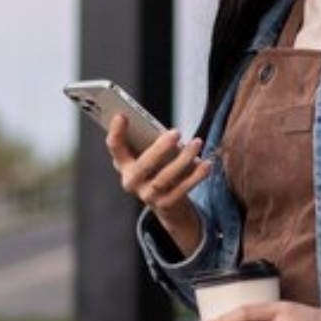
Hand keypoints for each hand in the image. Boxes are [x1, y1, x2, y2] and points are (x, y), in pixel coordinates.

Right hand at [105, 117, 210, 252]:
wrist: (169, 204)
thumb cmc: (159, 169)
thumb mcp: (151, 154)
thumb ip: (153, 142)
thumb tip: (170, 134)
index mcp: (123, 164)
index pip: (114, 147)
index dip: (115, 132)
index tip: (122, 115)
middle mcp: (131, 181)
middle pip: (143, 166)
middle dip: (159, 148)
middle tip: (176, 133)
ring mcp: (147, 196)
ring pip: (165, 178)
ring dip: (183, 159)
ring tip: (197, 143)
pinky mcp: (166, 205)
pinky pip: (182, 189)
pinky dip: (196, 176)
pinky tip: (206, 164)